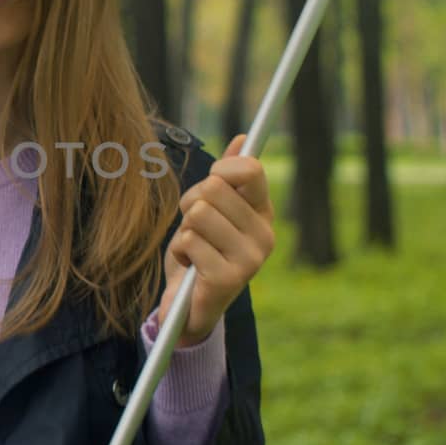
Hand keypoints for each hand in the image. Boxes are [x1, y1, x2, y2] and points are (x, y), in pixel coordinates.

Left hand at [156, 134, 275, 346]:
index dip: (220, 171)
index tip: (211, 188)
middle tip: (195, 228)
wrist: (189, 305)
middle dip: (192, 205)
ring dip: (185, 230)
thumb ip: (227, 177)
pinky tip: (190, 267)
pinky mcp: (228, 280)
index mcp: (264, 213)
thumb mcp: (211, 209)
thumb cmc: (200, 250)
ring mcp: (250, 260)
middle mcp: (265, 236)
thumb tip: (243, 139)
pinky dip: (180, 252)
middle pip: (214, 189)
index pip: (250, 169)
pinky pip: (188, 241)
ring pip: (198, 214)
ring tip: (193, 248)